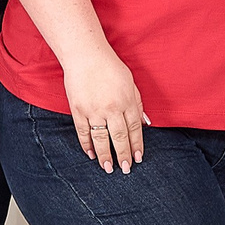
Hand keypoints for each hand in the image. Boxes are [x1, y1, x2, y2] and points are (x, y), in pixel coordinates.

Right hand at [64, 49, 144, 174]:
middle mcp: (112, 108)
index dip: (136, 145)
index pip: (134, 129)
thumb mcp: (130, 83)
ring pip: (101, 139)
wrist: (85, 55)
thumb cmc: (110, 67)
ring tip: (108, 168)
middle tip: (126, 169)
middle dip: (123, 155)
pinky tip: (91, 154)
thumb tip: (145, 123)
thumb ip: (138, 104)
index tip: (138, 158)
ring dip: (105, 155)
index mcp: (127, 101)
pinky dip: (86, 145)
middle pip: (119, 137)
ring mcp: (94, 110)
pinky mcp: (78, 110)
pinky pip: (83, 132)